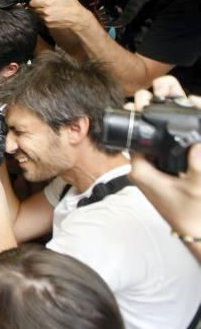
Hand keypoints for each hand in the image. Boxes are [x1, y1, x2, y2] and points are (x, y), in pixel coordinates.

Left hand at [28, 0, 91, 29]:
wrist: (78, 18)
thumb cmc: (72, 6)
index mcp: (47, 3)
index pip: (32, 3)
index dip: (33, 1)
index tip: (36, 0)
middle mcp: (45, 12)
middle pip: (34, 9)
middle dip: (37, 7)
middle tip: (43, 4)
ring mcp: (47, 20)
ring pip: (38, 15)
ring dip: (41, 13)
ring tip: (49, 10)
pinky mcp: (49, 26)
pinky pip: (43, 21)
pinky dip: (45, 18)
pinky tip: (52, 15)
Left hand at [129, 77, 200, 250]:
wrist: (198, 234)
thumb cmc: (193, 215)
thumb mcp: (197, 186)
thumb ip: (197, 165)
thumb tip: (196, 145)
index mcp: (141, 170)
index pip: (135, 135)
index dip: (141, 115)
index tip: (148, 99)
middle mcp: (144, 169)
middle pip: (144, 134)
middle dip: (153, 113)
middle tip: (164, 94)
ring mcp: (154, 172)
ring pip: (156, 140)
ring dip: (164, 124)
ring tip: (178, 102)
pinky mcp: (165, 174)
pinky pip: (165, 150)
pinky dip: (171, 138)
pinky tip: (185, 127)